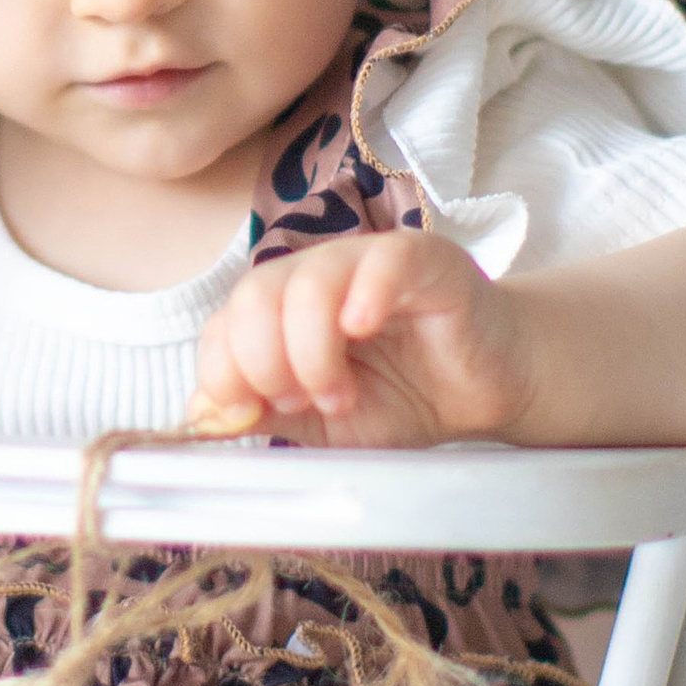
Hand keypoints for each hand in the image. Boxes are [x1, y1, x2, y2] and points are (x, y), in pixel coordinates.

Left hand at [192, 232, 534, 446]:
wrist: (484, 392)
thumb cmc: (405, 399)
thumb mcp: (321, 425)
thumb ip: (264, 413)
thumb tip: (200, 415)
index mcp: (281, 312)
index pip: (223, 323)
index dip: (224, 371)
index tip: (256, 413)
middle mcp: (315, 277)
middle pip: (253, 295)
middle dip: (263, 362)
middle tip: (303, 403)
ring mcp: (366, 263)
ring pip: (308, 281)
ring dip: (311, 350)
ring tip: (341, 393)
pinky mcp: (423, 261)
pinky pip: (381, 262)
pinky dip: (364, 296)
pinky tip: (364, 330)